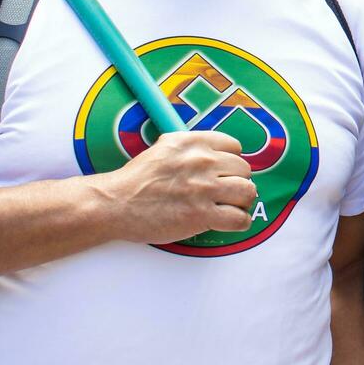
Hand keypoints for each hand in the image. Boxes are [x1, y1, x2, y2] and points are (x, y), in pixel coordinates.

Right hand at [92, 131, 254, 243]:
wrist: (116, 204)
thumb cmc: (137, 180)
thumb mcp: (164, 148)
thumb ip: (190, 147)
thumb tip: (213, 151)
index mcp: (193, 142)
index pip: (234, 147)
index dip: (231, 162)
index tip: (224, 172)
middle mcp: (202, 161)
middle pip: (244, 170)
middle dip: (237, 182)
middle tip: (225, 193)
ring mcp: (204, 188)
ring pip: (247, 192)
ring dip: (242, 201)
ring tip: (231, 207)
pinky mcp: (202, 215)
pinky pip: (239, 219)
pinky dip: (239, 222)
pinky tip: (230, 222)